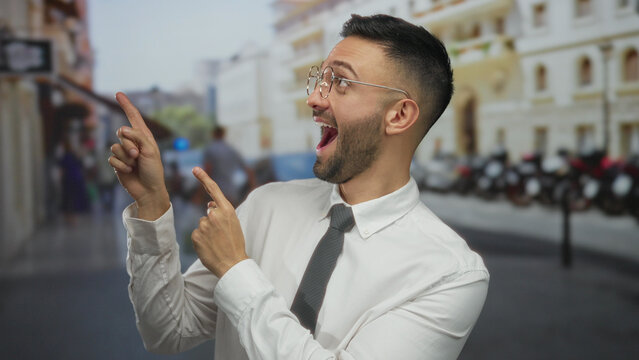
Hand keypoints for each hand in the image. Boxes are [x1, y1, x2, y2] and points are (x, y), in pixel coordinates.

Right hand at [108, 92, 168, 219]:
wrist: (149, 190)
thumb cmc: (154, 170)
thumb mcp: (150, 151)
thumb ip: (137, 137)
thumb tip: (122, 129)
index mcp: (144, 136)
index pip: (134, 117)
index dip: (126, 105)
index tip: (118, 94)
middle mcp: (133, 142)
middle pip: (121, 133)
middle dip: (128, 144)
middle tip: (137, 155)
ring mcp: (124, 152)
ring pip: (115, 146)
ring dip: (125, 157)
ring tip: (135, 165)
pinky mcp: (118, 163)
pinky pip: (112, 158)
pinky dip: (121, 165)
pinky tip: (129, 171)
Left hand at [191, 167, 248, 277]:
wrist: (232, 264)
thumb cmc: (235, 244)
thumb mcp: (234, 224)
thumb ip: (222, 212)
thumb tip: (209, 205)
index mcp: (227, 210)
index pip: (214, 190)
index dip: (204, 178)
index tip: (195, 169)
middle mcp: (215, 214)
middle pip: (208, 212)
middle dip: (212, 221)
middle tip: (222, 235)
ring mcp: (204, 225)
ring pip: (202, 224)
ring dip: (206, 232)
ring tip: (217, 242)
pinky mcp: (196, 235)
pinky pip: (196, 234)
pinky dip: (201, 240)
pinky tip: (210, 246)